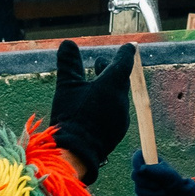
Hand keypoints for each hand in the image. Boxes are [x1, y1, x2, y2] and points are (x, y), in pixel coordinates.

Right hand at [46, 40, 136, 180]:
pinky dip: (107, 105)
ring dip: (108, 88)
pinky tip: (95, 108)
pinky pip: (115, 112)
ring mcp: (121, 117)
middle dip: (110, 71)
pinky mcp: (118, 130)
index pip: (123, 64)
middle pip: (120, 80)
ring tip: (95, 85)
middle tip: (100, 63)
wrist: (77, 151)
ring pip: (117, 96)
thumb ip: (69, 65)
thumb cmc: (71, 116)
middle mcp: (121, 100)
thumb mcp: (66, 87)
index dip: (124, 54)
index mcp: (112, 85)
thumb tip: (67, 43)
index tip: (128, 47)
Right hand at [131, 158, 194, 195]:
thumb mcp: (168, 174)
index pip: (137, 157)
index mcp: (150, 162)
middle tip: (160, 186)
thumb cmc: (176, 182)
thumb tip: (141, 169)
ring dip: (153, 194)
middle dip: (148, 183)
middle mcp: (144, 172)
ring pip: (138, 190)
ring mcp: (141, 185)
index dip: (136, 163)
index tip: (142, 170)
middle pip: (135, 176)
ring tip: (164, 195)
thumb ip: (155, 170)